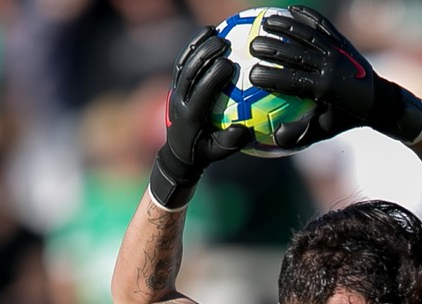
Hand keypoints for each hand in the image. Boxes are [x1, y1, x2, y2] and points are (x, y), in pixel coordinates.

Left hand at [150, 27, 250, 209]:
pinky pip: (182, 62)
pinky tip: (207, 33)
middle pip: (190, 74)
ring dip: (198, 46)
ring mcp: (175, 91)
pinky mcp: (175, 85)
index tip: (230, 64)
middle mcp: (179, 102)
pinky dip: (192, 47)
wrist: (179, 153)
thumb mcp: (219, 153)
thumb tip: (246, 130)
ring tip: (215, 31)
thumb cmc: (205, 153)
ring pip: (184, 64)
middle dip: (205, 56)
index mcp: (190, 118)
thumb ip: (231, 143)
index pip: (201, 94)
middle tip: (224, 43)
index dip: (213, 78)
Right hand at [248, 5, 421, 148]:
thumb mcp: (324, 130)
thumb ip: (301, 134)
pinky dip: (306, 15)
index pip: (292, 81)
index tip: (251, 76)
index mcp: (324, 89)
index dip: (270, 77)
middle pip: (295, 53)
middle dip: (272, 48)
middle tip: (252, 46)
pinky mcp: (342, 41)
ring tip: (264, 22)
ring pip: (307, 34)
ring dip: (284, 26)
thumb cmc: (345, 118)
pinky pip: (321, 25)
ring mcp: (337, 51)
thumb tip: (275, 138)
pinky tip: (289, 10)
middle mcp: (331, 67)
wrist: (377, 101)